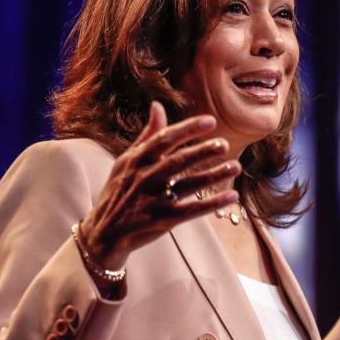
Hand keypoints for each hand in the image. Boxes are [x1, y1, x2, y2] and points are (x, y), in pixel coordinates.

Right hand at [80, 101, 240, 269]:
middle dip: (202, 151)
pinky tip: (232, 196)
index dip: (188, 129)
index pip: (164, 139)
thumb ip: (146, 135)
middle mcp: (144, 178)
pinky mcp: (162, 221)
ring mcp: (153, 200)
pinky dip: (213, 203)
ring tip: (235, 167)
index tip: (210, 121)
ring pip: (188, 185)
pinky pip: (192, 211)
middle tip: (224, 144)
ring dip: (213, 175)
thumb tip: (158, 106)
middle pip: (178, 161)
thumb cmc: (119, 192)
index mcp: (136, 160)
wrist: (104, 233)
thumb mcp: (125, 162)